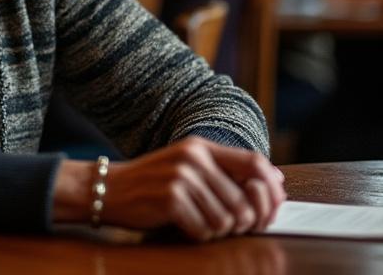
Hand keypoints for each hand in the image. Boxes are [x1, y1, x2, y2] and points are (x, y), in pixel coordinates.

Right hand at [55, 137, 285, 240]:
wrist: (107, 188)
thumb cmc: (152, 182)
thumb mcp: (188, 165)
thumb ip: (226, 170)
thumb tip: (275, 179)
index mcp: (202, 147)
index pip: (255, 163)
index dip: (270, 189)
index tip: (271, 208)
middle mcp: (194, 158)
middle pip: (244, 200)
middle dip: (242, 222)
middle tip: (227, 225)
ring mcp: (181, 177)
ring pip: (226, 219)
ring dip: (217, 230)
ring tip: (200, 222)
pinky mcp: (169, 199)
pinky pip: (203, 229)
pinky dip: (198, 234)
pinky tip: (185, 226)